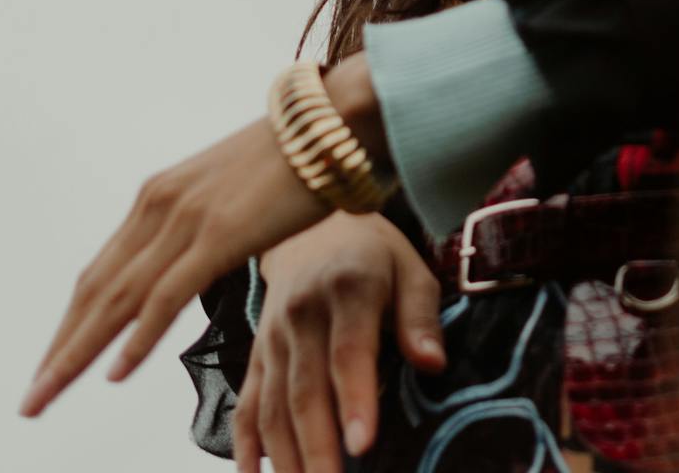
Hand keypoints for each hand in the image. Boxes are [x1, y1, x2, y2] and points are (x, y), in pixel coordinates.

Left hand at [20, 113, 334, 417]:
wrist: (332, 121)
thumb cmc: (294, 159)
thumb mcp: (229, 191)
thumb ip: (202, 223)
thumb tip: (197, 253)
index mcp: (157, 196)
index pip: (100, 274)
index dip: (71, 324)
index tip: (51, 365)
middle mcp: (157, 205)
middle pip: (95, 292)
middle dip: (59, 350)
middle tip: (30, 400)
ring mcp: (185, 220)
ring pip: (116, 300)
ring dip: (77, 354)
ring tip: (46, 397)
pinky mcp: (219, 234)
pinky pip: (166, 297)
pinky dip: (136, 338)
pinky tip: (116, 373)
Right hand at [238, 211, 447, 472]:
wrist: (311, 229)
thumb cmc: (374, 256)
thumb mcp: (410, 270)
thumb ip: (420, 318)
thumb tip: (433, 364)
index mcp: (348, 289)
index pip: (349, 352)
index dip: (354, 400)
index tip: (362, 444)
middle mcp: (301, 315)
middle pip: (306, 390)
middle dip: (317, 448)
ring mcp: (272, 338)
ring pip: (273, 406)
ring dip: (285, 458)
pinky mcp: (256, 355)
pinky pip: (247, 404)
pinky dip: (245, 445)